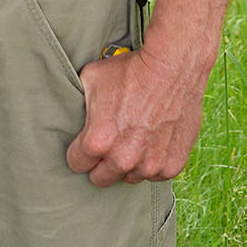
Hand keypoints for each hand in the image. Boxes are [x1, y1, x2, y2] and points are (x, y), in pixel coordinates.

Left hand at [66, 0, 232, 187]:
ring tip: (131, 141)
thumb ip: (81, 105)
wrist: (171, 68)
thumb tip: (74, 112)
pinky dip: (152, 163)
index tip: (83, 144)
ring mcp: (150, 166)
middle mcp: (123, 159)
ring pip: (129, 177)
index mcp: (98, 141)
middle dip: (100, 164)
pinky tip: (151, 143)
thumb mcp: (91, 80)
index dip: (78, 153)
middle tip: (107, 145)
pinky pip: (155, 175)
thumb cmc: (129, 71)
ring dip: (127, 164)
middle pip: (101, 178)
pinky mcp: (172, 165)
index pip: (76, 164)